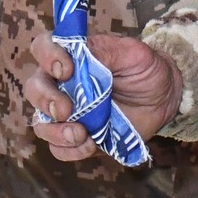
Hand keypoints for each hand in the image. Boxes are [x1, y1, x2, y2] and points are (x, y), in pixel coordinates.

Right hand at [23, 31, 180, 161]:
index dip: (47, 56)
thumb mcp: (133, 53)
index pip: (43, 47)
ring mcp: (68, 112)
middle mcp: (62, 83)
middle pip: (34, 87)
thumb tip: (82, 50)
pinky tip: (90, 145)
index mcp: (72, 55)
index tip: (65, 70)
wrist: (163, 98)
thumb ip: (107, 50)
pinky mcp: (78, 137)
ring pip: (41, 122)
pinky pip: (60, 149)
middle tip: (66, 109)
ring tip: (80, 134)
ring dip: (54, 131)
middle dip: (45, 99)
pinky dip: (70, 150)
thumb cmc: (145, 68)